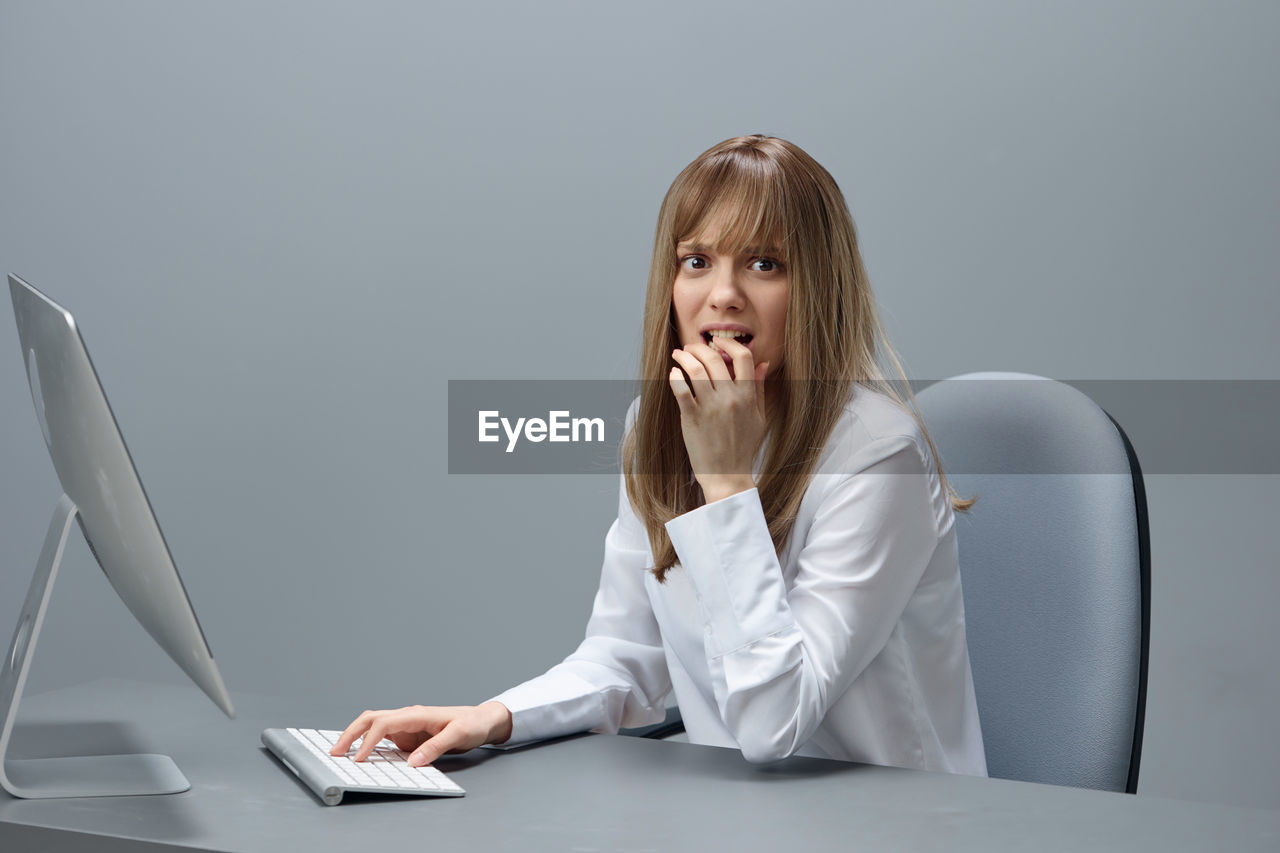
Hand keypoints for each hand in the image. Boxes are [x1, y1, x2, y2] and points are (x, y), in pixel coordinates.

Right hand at [329, 702, 512, 766]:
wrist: (481, 721)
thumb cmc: (472, 724)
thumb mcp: (459, 735)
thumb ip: (435, 748)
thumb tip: (413, 762)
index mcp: (416, 714)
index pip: (384, 723)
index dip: (368, 741)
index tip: (359, 758)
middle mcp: (406, 717)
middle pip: (370, 719)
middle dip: (350, 734)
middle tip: (335, 752)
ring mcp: (405, 726)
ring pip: (373, 726)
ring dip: (355, 737)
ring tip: (340, 753)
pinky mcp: (406, 735)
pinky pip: (382, 738)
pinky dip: (367, 744)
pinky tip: (359, 756)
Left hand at [669, 337, 768, 503]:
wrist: (728, 476)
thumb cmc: (743, 447)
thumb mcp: (758, 417)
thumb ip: (759, 389)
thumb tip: (762, 364)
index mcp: (748, 396)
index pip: (743, 357)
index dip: (729, 345)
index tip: (718, 343)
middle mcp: (730, 398)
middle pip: (715, 359)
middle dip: (700, 347)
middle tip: (690, 347)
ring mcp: (711, 408)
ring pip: (696, 370)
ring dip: (684, 357)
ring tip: (678, 356)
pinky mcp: (693, 418)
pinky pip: (681, 389)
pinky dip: (675, 377)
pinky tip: (673, 374)